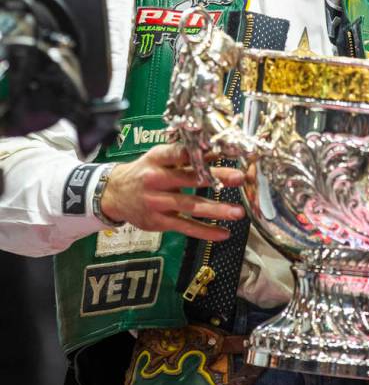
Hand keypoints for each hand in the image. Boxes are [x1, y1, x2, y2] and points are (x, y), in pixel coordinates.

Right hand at [100, 143, 245, 242]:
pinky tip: (223, 233)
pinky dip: (205, 231)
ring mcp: (157, 202)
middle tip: (239, 178)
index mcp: (156, 159)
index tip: (222, 152)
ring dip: (216, 209)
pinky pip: (185, 227)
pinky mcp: (158, 221)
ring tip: (238, 212)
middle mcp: (156, 180)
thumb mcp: (159, 158)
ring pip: (190, 206)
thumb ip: (186, 156)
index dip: (200, 153)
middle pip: (190, 179)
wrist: (114, 194)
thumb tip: (216, 151)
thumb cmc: (144, 171)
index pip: (179, 154)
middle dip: (217, 179)